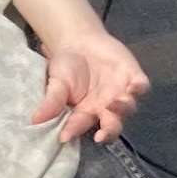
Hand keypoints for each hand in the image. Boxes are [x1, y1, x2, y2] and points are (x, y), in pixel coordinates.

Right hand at [32, 26, 146, 143]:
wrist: (81, 42)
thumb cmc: (67, 66)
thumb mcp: (57, 82)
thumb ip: (51, 101)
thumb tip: (35, 120)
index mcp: (86, 113)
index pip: (80, 126)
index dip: (73, 131)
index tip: (64, 136)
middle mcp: (106, 108)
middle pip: (112, 125)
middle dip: (109, 131)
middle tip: (101, 135)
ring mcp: (121, 93)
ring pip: (128, 108)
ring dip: (122, 109)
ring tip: (113, 104)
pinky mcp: (133, 78)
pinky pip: (141, 87)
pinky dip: (139, 88)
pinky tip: (134, 86)